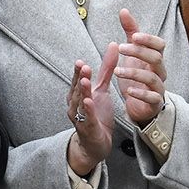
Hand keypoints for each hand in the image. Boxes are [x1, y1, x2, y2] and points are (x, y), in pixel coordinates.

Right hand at [66, 42, 118, 175]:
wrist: (95, 143)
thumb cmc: (96, 114)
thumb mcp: (102, 90)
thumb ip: (106, 69)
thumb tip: (113, 46)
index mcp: (79, 95)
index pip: (78, 80)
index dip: (78, 72)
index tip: (80, 61)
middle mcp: (76, 104)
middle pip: (77, 89)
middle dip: (79, 78)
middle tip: (83, 66)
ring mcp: (80, 116)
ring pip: (79, 102)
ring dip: (82, 91)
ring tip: (85, 81)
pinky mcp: (88, 127)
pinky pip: (86, 117)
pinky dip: (87, 109)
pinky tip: (88, 101)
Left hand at [115, 8, 166, 125]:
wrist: (139, 104)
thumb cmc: (137, 75)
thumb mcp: (132, 53)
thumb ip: (130, 32)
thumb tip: (124, 11)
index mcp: (155, 59)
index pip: (159, 45)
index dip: (148, 39)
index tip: (133, 35)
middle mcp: (159, 72)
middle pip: (157, 58)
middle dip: (139, 52)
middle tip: (121, 48)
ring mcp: (159, 87)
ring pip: (153, 78)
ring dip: (134, 73)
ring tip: (116, 72)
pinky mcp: (154, 102)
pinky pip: (152, 97)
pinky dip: (141, 93)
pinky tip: (128, 91)